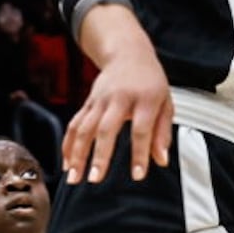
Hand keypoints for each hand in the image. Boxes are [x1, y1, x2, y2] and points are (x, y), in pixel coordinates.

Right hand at [61, 32, 173, 185]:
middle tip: (95, 178)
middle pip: (107, 128)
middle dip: (100, 155)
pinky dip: (68, 144)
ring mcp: (101, 99)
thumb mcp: (166, 103)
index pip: (142, 129)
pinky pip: (75, 124)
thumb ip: (163, 133)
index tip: (138, 174)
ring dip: (78, 153)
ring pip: (85, 127)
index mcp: (144, 99)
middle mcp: (120, 98)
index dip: (140, 153)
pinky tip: (67, 163)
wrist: (129, 53)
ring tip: (75, 177)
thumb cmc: (150, 81)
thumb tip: (161, 160)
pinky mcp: (88, 102)